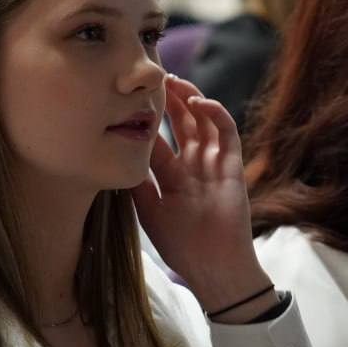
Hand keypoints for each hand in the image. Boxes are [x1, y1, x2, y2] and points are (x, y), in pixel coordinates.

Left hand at [132, 75, 273, 315]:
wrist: (213, 267)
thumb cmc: (181, 246)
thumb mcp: (149, 211)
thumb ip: (137, 183)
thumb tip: (114, 155)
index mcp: (172, 177)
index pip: (159, 140)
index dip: (146, 120)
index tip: (128, 101)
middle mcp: (193, 166)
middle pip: (182, 124)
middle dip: (170, 101)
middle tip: (154, 79)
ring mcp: (214, 164)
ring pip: (203, 121)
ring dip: (191, 99)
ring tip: (174, 81)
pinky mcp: (232, 166)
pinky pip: (227, 133)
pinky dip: (215, 113)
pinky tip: (198, 102)